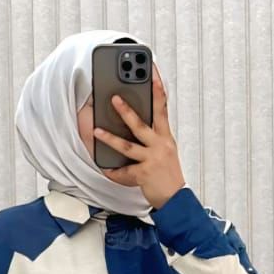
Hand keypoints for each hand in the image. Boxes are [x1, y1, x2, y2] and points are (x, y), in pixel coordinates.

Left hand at [93, 73, 185, 210]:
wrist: (177, 198)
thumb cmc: (170, 174)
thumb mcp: (167, 150)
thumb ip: (156, 136)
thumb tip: (139, 123)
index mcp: (166, 137)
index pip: (163, 109)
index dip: (158, 90)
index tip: (152, 74)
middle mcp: (159, 146)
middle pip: (141, 125)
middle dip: (127, 111)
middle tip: (114, 98)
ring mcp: (151, 160)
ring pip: (127, 147)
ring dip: (110, 138)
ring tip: (96, 130)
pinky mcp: (144, 175)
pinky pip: (124, 172)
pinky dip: (114, 172)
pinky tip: (105, 168)